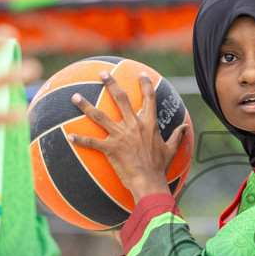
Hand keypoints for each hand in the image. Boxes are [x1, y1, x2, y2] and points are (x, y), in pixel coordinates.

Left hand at [69, 71, 188, 201]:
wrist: (149, 182)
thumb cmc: (159, 168)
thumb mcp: (171, 150)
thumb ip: (177, 136)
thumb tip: (185, 127)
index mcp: (149, 124)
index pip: (149, 98)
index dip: (146, 84)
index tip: (141, 74)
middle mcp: (134, 125)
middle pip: (121, 99)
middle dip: (110, 84)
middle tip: (102, 73)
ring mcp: (121, 135)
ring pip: (99, 116)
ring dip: (85, 106)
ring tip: (75, 97)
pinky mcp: (111, 148)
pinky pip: (92, 142)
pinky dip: (80, 140)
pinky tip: (69, 137)